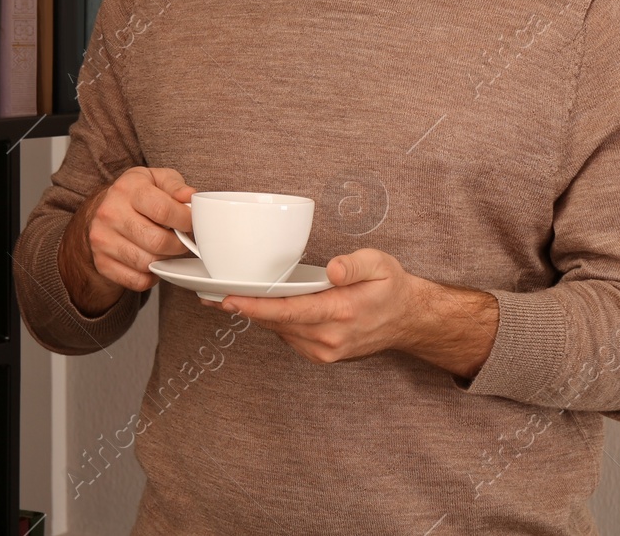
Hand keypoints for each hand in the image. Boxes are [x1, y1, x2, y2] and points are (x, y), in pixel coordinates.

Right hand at [59, 166, 196, 315]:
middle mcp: (110, 213)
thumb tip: (190, 197)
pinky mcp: (102, 262)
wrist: (102, 209)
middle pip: (157, 241)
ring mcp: (103, 240)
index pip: (163, 210)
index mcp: (127, 189)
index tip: (191, 223)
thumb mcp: (156, 179)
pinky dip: (151, 276)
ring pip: (148, 263)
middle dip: (178, 244)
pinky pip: (137, 280)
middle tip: (181, 239)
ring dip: (165, 259)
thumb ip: (175, 186)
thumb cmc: (136, 194)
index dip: (185, 220)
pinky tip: (152, 261)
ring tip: (166, 248)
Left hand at [198, 248, 499, 376]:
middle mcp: (329, 337)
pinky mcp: (321, 354)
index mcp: (340, 313)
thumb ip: (355, 265)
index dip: (254, 307)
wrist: (408, 320)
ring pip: (279, 331)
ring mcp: (324, 350)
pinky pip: (289, 336)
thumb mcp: (380, 264)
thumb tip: (335, 270)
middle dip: (244, 309)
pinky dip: (274, 323)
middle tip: (212, 294)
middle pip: (275, 323)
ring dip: (257, 316)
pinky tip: (263, 308)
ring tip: (230, 297)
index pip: (287, 312)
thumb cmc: (390, 286)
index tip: (227, 299)